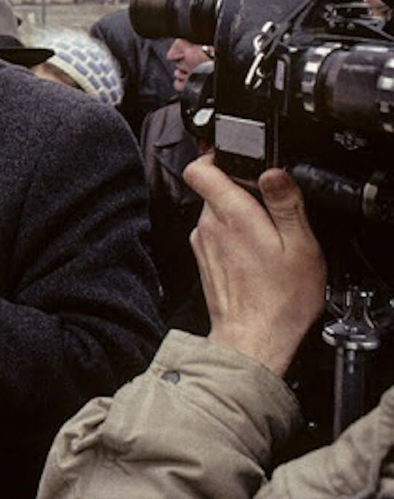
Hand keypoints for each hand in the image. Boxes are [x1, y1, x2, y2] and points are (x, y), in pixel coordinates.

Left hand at [184, 155, 325, 375]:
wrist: (254, 341)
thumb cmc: (280, 300)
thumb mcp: (300, 246)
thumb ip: (285, 203)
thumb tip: (274, 170)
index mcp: (231, 214)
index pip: (199, 167)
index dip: (218, 157)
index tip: (240, 160)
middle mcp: (208, 225)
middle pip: (214, 188)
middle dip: (241, 191)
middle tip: (271, 211)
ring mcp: (202, 242)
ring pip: (216, 211)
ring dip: (238, 215)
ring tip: (267, 238)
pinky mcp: (203, 258)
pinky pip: (216, 233)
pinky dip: (233, 236)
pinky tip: (255, 255)